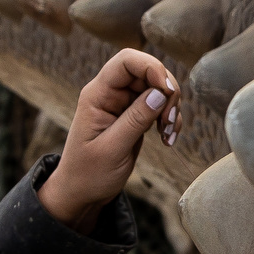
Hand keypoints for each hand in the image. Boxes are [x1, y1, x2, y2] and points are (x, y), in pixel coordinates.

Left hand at [38, 48, 180, 230]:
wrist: (82, 193)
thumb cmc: (88, 173)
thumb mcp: (112, 149)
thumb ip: (135, 120)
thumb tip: (160, 93)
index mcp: (97, 94)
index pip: (126, 61)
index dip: (151, 67)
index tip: (168, 92)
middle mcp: (110, 93)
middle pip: (148, 71)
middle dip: (167, 92)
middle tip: (168, 123)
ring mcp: (123, 103)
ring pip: (158, 88)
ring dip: (171, 108)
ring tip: (168, 136)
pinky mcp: (135, 115)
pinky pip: (160, 105)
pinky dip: (170, 119)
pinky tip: (168, 140)